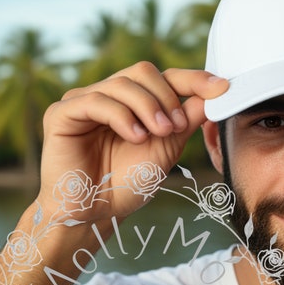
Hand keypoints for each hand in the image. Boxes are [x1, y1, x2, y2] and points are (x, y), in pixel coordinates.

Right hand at [37, 62, 227, 219]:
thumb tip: (216, 92)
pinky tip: (135, 137)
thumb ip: (188, 118)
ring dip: (148, 107)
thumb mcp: (168, 146)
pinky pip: (96, 101)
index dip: (194, 79)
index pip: (165, 77)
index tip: (222, 87)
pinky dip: (122, 117)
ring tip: (159, 134)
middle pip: (143, 71)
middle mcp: (108, 95)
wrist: (97, 213)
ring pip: (122, 84)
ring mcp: (83, 101)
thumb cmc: (129, 182)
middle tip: (176, 128)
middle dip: (166, 98)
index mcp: (133, 101)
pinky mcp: (61, 113)